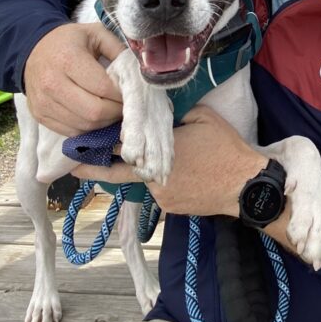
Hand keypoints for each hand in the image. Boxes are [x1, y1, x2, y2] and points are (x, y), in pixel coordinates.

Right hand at [23, 22, 124, 136]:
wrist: (32, 50)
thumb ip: (118, 50)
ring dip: (104, 122)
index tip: (131, 93)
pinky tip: (96, 116)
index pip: (103, 88)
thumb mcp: (96, 33)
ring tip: (112, 110)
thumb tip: (137, 72)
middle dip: (116, 112)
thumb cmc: (69, 41)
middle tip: (125, 105)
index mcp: (68, 59)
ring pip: (84, 125)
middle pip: (94, 112)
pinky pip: (71, 132)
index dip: (122, 95)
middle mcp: (52, 84)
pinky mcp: (40, 116)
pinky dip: (89, 128)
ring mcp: (43, 103)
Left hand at [73, 105, 266, 216]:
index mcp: (160, 147)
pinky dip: (160, 183)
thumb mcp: (204, 118)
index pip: (121, 145)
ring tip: (138, 163)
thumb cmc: (226, 149)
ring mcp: (160, 194)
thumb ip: (178, 115)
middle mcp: (154, 174)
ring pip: (141, 181)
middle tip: (74, 165)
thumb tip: (162, 114)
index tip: (81, 139)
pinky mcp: (169, 207)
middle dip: (94, 167)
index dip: (100, 142)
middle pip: (117, 171)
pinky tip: (178, 177)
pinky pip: (157, 192)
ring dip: (138, 173)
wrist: (246, 186)